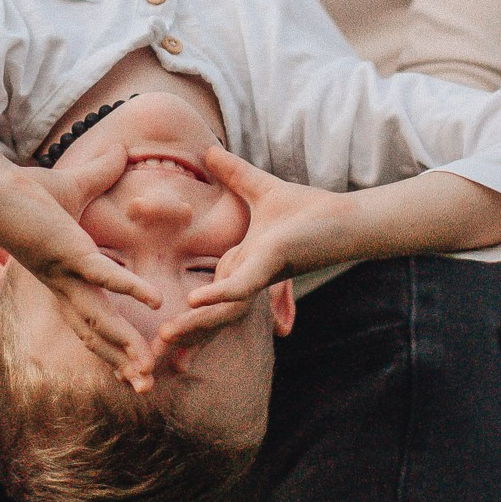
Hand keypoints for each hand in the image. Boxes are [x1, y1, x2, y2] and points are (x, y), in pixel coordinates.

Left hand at [0, 119, 163, 388]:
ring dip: (125, 343)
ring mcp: (65, 271)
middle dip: (121, 361)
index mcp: (66, 278)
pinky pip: (102, 275)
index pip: (92, 320)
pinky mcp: (66, 252)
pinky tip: (153, 299)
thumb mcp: (74, 186)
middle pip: (96, 332)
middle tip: (146, 388)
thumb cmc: (24, 190)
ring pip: (100, 317)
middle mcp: (65, 284)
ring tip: (148, 367)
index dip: (113, 345)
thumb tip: (121, 147)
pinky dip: (128, 287)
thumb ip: (100, 173)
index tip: (135, 367)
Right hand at [155, 144, 348, 349]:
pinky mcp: (271, 266)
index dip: (187, 318)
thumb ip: (234, 173)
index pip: (208, 298)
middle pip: (210, 314)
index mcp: (241, 266)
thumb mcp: (260, 189)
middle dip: (185, 334)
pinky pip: (240, 288)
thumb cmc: (309, 210)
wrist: (344, 215)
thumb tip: (210, 149)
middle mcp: (248, 278)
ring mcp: (259, 275)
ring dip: (193, 324)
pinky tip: (193, 302)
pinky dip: (218, 295)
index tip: (162, 336)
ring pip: (221, 309)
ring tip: (166, 336)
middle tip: (156, 352)